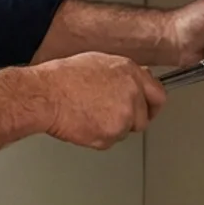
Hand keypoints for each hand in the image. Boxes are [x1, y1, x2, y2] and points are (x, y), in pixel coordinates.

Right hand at [31, 52, 167, 149]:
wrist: (45, 95)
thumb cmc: (62, 78)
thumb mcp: (97, 63)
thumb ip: (121, 74)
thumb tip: (131, 82)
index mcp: (130, 73)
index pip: (158, 94)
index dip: (152, 106)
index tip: (148, 111)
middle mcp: (132, 94)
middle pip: (143, 118)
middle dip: (130, 120)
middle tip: (110, 117)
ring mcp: (123, 116)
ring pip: (125, 131)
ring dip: (111, 128)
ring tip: (89, 115)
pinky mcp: (111, 134)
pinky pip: (109, 142)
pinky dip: (98, 137)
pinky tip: (83, 123)